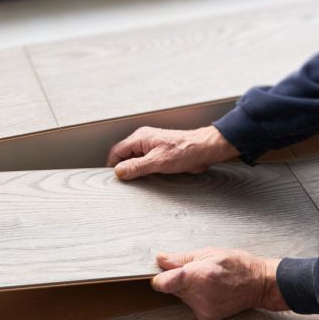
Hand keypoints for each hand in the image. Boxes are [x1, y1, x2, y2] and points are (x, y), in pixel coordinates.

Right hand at [107, 126, 235, 179]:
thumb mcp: (157, 161)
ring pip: (134, 159)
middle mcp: (143, 140)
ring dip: (135, 170)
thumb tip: (119, 171)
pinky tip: (149, 176)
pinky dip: (143, 170)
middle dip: (124, 168)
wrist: (204, 149)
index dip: (114, 165)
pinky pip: (144, 162)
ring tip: (141, 178)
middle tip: (128, 181)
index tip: (115, 178)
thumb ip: (136, 167)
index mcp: (140, 138)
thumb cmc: (185, 150)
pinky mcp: (158, 153)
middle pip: (124, 155)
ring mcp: (150, 146)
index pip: (117, 151)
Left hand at [151, 248, 288, 319]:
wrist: (260, 284)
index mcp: (198, 276)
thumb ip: (181, 258)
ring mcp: (203, 309)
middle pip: (172, 288)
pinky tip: (212, 292)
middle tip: (197, 272)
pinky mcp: (207, 318)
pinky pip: (192, 306)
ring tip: (209, 281)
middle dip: (178, 280)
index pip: (163, 283)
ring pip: (182, 297)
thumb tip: (160, 260)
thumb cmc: (238, 265)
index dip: (159, 277)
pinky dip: (197, 299)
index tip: (160, 274)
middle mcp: (199, 295)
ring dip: (189, 289)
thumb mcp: (209, 253)